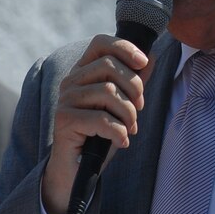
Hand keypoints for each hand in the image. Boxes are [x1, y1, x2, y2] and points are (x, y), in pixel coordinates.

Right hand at [41, 35, 150, 213]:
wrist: (78, 169)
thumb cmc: (102, 133)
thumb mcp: (122, 104)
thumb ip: (134, 81)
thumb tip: (150, 57)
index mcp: (83, 72)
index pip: (101, 43)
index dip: (125, 47)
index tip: (144, 62)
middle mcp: (71, 81)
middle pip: (109, 67)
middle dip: (134, 87)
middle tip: (139, 108)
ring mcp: (65, 100)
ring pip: (108, 92)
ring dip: (128, 113)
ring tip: (129, 128)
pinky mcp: (64, 120)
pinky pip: (102, 119)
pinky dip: (119, 132)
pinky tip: (121, 141)